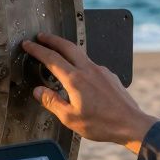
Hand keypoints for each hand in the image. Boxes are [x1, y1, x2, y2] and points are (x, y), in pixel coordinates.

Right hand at [22, 33, 158, 152]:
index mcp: (75, 80)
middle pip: (67, 46)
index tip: (28, 44)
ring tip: (57, 51)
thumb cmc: (102, 123)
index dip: (37, 50)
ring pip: (80, 54)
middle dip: (52, 39)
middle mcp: (88, 70)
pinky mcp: (109, 75)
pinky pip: (91, 64)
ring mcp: (101, 71)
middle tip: (41, 36)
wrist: (131, 123)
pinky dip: (80, 63)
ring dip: (66, 49)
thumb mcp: (70, 118)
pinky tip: (79, 72)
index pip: (51, 58)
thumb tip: (38, 91)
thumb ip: (52, 102)